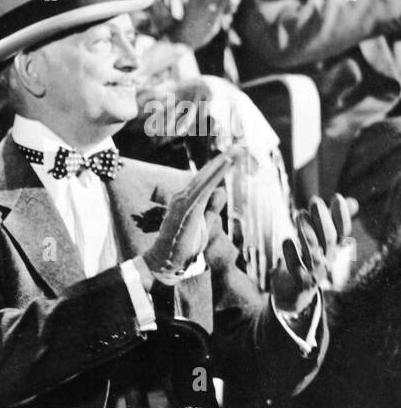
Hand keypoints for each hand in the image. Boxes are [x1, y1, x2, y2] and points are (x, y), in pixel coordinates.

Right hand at [143, 146, 242, 280]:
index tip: (235, 154)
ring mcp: (183, 202)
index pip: (206, 180)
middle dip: (224, 159)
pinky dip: (213, 176)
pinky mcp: (185, 208)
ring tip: (235, 152)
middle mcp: (184, 197)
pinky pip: (202, 188)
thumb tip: (221, 191)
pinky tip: (224, 166)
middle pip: (206, 174)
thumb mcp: (204, 225)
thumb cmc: (183, 246)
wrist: (166, 262)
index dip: (221, 167)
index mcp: (188, 200)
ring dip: (220, 164)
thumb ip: (212, 208)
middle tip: (240, 146)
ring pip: (205, 178)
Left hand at [270, 194, 354, 313]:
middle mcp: (327, 260)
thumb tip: (350, 200)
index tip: (337, 197)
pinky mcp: (300, 282)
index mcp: (332, 250)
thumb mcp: (318, 242)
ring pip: (313, 252)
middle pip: (329, 239)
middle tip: (315, 201)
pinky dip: (291, 255)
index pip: (342, 231)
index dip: (341, 216)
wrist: (293, 294)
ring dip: (307, 233)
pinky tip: (287, 240)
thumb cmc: (305, 262)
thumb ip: (332, 222)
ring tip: (298, 214)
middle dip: (323, 219)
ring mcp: (315, 273)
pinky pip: (297, 268)